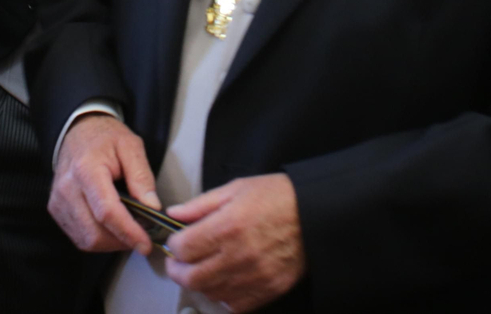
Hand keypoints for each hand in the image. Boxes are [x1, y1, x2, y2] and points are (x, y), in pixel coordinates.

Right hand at [49, 113, 159, 254]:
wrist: (78, 130)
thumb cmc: (105, 137)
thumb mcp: (131, 147)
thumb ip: (142, 177)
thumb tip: (152, 208)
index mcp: (86, 170)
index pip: (107, 212)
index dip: (128, 232)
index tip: (145, 243)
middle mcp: (67, 188)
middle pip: (95, 232)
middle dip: (122, 241)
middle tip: (142, 235)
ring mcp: (58, 201)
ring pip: (87, 240)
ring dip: (111, 243)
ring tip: (128, 230)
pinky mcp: (56, 210)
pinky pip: (79, 236)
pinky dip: (98, 239)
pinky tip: (111, 227)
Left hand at [164, 174, 305, 312]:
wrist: (316, 213)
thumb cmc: (279, 197)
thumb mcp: (237, 188)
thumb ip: (201, 204)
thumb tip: (175, 214)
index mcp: (228, 226)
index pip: (183, 248)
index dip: (174, 244)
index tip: (177, 241)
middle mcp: (239, 255)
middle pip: (191, 278)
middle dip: (178, 270)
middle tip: (179, 262)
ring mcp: (254, 277)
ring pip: (210, 293)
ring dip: (200, 283)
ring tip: (202, 269)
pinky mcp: (268, 290)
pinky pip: (235, 306)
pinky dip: (224, 297)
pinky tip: (224, 281)